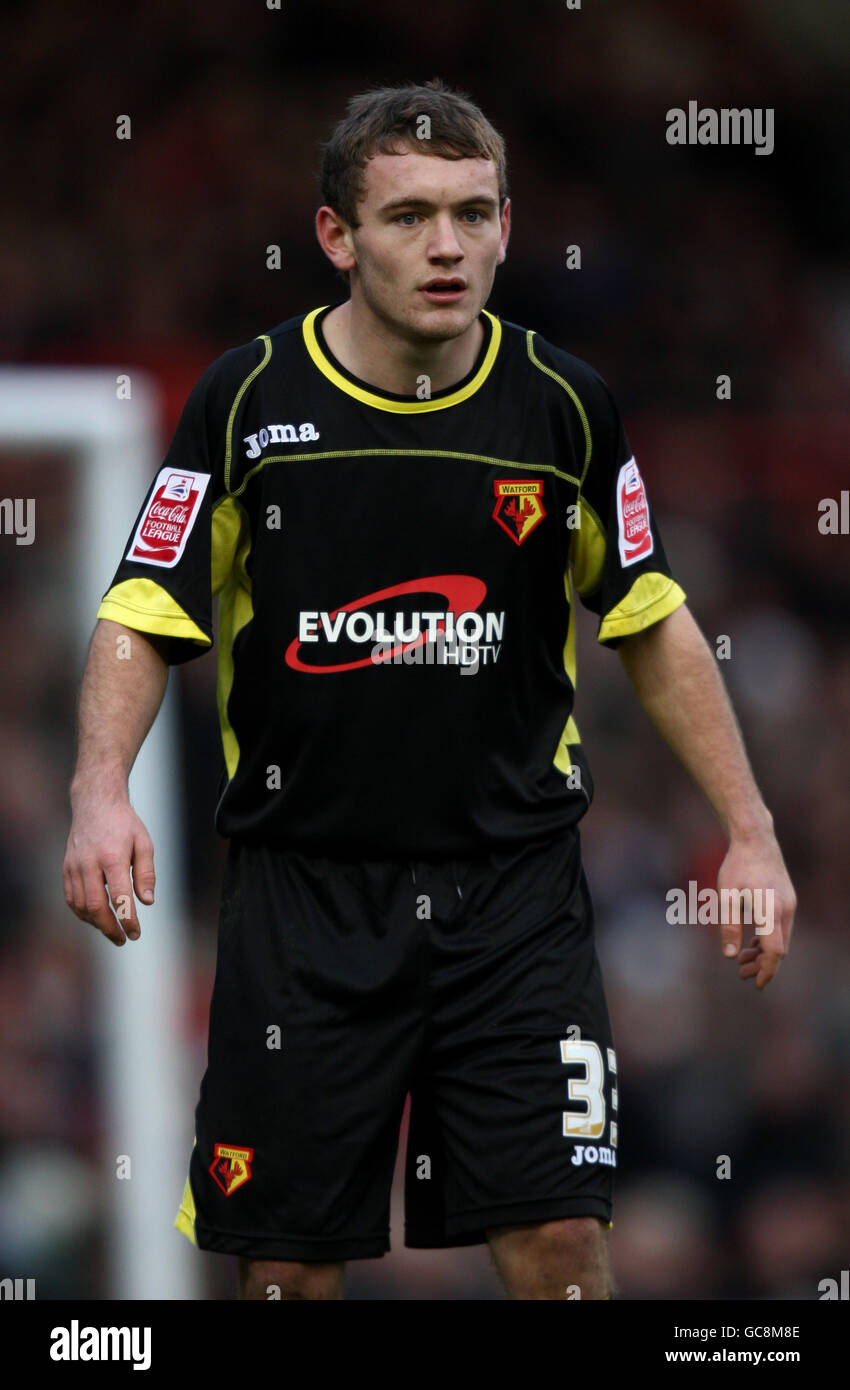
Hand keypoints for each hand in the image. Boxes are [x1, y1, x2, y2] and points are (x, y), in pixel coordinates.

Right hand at [63, 789, 155, 945]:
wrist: (95, 803)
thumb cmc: (124, 824)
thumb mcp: (144, 843)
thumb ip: (146, 873)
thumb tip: (147, 901)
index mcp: (112, 856)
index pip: (119, 896)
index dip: (127, 919)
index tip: (136, 933)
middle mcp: (89, 863)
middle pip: (95, 906)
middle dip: (110, 928)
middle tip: (123, 939)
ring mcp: (74, 866)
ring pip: (80, 905)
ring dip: (96, 923)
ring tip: (113, 931)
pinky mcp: (66, 868)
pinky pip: (71, 898)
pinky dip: (83, 913)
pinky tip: (96, 918)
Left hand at [717, 832, 795, 989]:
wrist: (755, 839)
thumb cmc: (737, 865)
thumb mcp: (726, 896)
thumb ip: (729, 926)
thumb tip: (730, 955)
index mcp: (771, 910)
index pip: (775, 951)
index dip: (766, 970)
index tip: (756, 984)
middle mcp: (786, 909)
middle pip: (779, 948)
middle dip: (762, 965)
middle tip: (741, 974)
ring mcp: (789, 904)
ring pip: (781, 938)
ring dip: (764, 952)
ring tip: (742, 961)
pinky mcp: (787, 899)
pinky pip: (781, 927)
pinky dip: (768, 938)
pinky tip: (751, 943)